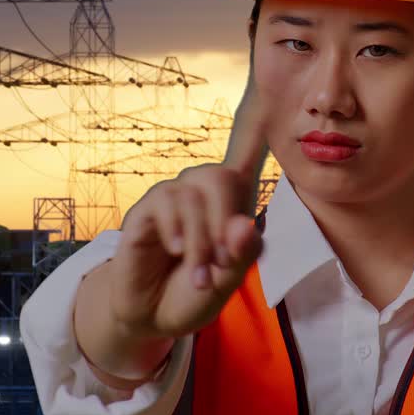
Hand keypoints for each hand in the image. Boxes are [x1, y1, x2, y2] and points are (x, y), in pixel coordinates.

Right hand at [105, 60, 270, 340]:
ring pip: (194, 196)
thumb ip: (241, 254)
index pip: (245, 155)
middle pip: (220, 176)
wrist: (153, 315)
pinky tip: (179, 251)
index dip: (257, 129)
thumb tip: (244, 225)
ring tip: (201, 275)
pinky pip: (166, 204)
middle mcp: (200, 191)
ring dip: (203, 241)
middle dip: (226, 222)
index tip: (269, 99)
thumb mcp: (227, 281)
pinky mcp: (144, 211)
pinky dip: (179, 231)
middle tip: (224, 263)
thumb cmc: (196, 291)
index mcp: (230, 202)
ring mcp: (171, 198)